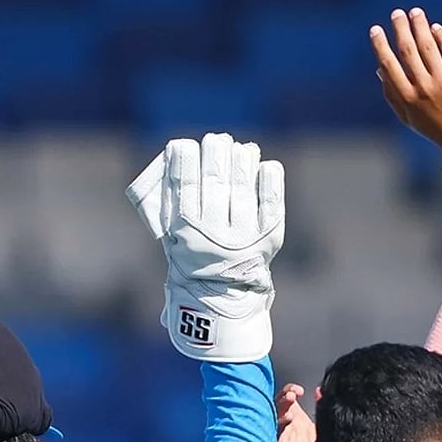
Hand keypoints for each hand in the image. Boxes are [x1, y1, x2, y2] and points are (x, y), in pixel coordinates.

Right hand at [126, 133, 284, 361]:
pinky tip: (266, 164)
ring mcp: (244, 237)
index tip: (184, 144)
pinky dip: (270, 183)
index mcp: (186, 233)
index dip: (185, 161)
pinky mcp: (269, 239)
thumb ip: (170, 203)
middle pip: (215, 184)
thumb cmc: (191, 259)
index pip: (185, 188)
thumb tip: (177, 157)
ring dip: (241, 163)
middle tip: (216, 140)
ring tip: (241, 149)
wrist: (222, 301)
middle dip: (215, 156)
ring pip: (241, 191)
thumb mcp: (171, 239)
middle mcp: (215, 234)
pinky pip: (271, 206)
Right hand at [276, 384, 329, 441]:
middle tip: (292, 396)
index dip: (289, 391)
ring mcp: (281, 440)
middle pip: (277, 407)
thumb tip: (320, 390)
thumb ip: (324, 408)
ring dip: (278, 414)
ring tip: (289, 413)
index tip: (299, 390)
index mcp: (297, 420)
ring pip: (272, 421)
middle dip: (282, 399)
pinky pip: (269, 440)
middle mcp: (287, 428)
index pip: (287, 399)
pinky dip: (274, 431)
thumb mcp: (326, 428)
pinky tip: (284, 426)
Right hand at [371, 8, 441, 156]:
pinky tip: (436, 28)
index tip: (376, 29)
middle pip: (408, 51)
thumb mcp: (408, 118)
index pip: (389, 65)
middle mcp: (423, 89)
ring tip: (415, 13)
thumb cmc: (435, 129)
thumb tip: (379, 69)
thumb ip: (392, 95)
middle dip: (400, 29)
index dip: (381, 45)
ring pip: (428, 47)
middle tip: (397, 14)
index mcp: (407, 98)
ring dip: (420, 27)